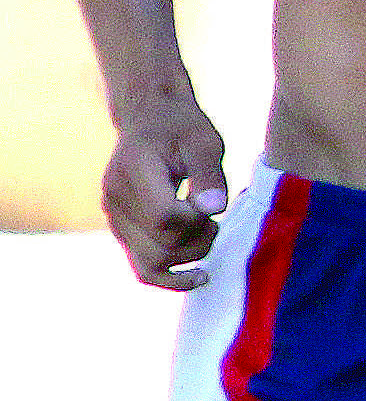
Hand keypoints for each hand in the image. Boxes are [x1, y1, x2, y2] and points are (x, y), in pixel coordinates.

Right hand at [104, 100, 230, 290]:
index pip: (165, 217)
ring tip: (210, 233)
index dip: (196, 220)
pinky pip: (141, 268)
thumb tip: (213, 209)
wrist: (149, 121)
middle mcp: (116, 200)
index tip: (210, 203)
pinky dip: (170, 278)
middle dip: (199, 241)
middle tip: (215, 219)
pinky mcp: (122, 231)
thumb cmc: (181, 129)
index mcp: (134, 172)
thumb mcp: (203, 141)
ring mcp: (115, 219)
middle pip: (160, 247)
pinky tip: (200, 277)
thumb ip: (208, 174)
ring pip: (150, 265)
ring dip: (189, 258)